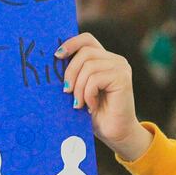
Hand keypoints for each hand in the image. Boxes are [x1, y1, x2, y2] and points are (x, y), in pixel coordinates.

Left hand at [58, 33, 152, 160]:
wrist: (115, 134)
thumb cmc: (95, 115)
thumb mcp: (79, 91)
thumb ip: (73, 76)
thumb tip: (53, 63)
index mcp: (104, 60)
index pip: (87, 39)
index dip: (70, 43)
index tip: (56, 56)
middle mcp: (114, 60)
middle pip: (84, 52)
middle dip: (70, 72)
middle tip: (66, 92)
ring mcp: (120, 67)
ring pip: (88, 66)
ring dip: (78, 88)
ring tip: (79, 104)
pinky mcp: (123, 78)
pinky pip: (95, 79)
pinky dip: (88, 94)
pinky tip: (91, 107)